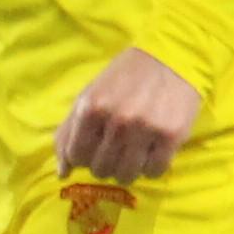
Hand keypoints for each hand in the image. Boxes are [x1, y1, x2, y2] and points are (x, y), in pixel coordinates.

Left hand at [54, 47, 205, 184]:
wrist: (171, 57)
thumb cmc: (123, 78)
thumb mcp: (89, 96)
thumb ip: (68, 132)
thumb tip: (62, 173)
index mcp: (90, 108)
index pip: (76, 156)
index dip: (84, 156)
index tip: (95, 147)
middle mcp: (117, 120)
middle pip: (100, 169)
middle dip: (105, 163)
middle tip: (116, 149)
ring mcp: (145, 129)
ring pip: (126, 175)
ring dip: (127, 170)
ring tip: (133, 152)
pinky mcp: (172, 135)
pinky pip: (155, 171)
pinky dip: (151, 168)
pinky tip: (152, 153)